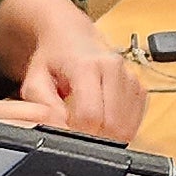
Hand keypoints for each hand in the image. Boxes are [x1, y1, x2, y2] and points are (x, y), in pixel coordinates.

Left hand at [3, 0, 149, 141]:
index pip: (90, 115)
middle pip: (113, 125)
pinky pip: (135, 122)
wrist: (73, 37)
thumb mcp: (35, 81)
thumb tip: (59, 131)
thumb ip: (43, 108)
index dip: (77, 134)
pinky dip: (120, 129)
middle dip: (94, 139)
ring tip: (88, 124)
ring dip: (108, 135)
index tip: (66, 135)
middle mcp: (114, 69)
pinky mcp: (140, 88)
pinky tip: (103, 118)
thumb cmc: (53, 59)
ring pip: (127, 127)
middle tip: (77, 134)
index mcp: (87, 66)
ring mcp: (131, 78)